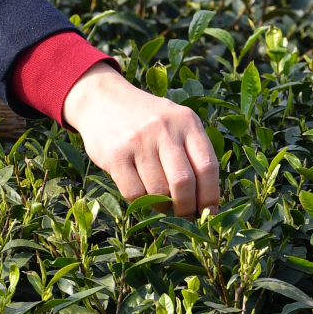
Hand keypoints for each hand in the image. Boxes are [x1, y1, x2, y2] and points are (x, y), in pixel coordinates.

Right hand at [63, 62, 219, 217]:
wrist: (102, 99)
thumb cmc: (146, 119)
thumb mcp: (175, 122)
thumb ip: (192, 151)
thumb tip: (206, 201)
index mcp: (186, 121)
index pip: (208, 167)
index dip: (210, 196)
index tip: (209, 211)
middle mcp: (163, 129)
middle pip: (184, 182)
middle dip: (186, 207)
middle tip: (184, 214)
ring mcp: (137, 141)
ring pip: (158, 191)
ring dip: (163, 206)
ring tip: (161, 205)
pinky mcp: (115, 154)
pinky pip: (134, 192)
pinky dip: (141, 203)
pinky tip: (143, 197)